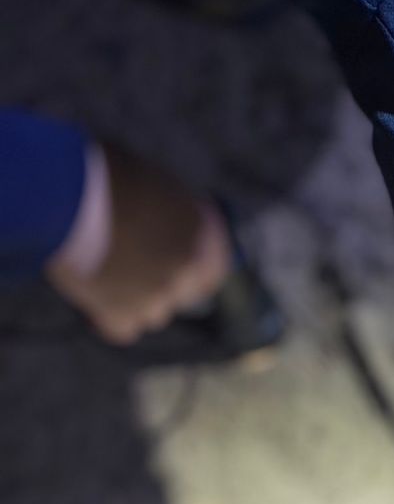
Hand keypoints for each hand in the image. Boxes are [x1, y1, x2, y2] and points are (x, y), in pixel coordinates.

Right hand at [48, 144, 230, 344]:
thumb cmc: (106, 175)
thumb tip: (165, 226)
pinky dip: (107, 318)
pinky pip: (123, 328)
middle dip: (161, 287)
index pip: (215, 269)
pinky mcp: (123, 313)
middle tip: (132, 273)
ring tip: (104, 278)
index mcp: (201, 231)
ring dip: (134, 302)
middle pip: (183, 294)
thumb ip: (169, 215)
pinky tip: (92, 300)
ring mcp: (159, 293)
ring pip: (154, 313)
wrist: (69, 192)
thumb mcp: (154, 187)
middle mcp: (188, 265)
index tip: (177, 272)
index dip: (195, 274)